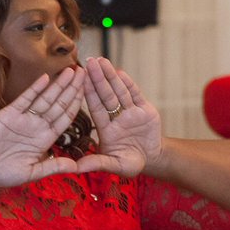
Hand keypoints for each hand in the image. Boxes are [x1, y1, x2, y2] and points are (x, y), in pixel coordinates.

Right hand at [0, 66, 85, 187]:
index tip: (89, 93)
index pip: (66, 118)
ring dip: (58, 85)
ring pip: (45, 99)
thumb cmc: (3, 173)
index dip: (77, 105)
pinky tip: (46, 78)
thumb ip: (52, 167)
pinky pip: (25, 99)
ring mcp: (24, 118)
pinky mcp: (9, 113)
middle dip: (72, 90)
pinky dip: (35, 88)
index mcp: (45, 139)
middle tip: (84, 74)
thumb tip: (76, 168)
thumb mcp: (31, 173)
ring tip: (71, 71)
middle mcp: (38, 126)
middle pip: (59, 105)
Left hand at [77, 57, 161, 177]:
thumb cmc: (130, 163)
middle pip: (106, 95)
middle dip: (98, 78)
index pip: (95, 107)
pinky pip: (136, 94)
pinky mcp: (145, 109)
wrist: (153, 159)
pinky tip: (120, 73)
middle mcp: (116, 117)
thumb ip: (97, 163)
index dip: (89, 92)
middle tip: (89, 61)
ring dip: (111, 76)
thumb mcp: (114, 165)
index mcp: (106, 128)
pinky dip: (129, 84)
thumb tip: (75, 168)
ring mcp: (130, 112)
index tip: (80, 78)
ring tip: (102, 60)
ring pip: (119, 91)